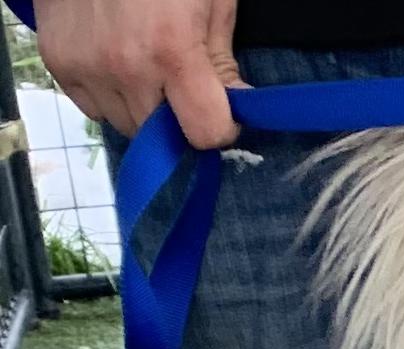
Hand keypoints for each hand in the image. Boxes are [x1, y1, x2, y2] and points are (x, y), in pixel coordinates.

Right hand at [36, 0, 241, 147]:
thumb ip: (222, 58)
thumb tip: (236, 106)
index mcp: (171, 49)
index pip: (205, 132)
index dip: (220, 126)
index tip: (220, 110)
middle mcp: (126, 67)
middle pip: (163, 135)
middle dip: (177, 116)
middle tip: (177, 78)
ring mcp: (87, 66)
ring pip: (126, 125)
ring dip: (141, 108)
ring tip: (141, 61)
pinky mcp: (58, 61)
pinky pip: (93, 107)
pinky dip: (108, 94)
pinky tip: (112, 57)